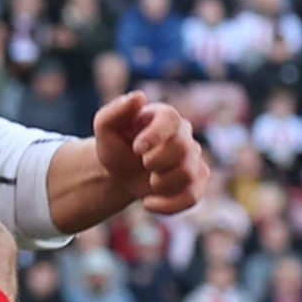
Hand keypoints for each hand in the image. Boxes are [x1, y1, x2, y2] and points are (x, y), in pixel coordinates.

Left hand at [92, 90, 207, 215]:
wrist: (119, 172)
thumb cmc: (115, 145)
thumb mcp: (105, 127)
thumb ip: (116, 110)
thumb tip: (139, 96)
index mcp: (165, 117)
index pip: (171, 120)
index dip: (155, 136)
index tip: (137, 148)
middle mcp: (184, 135)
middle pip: (183, 149)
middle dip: (156, 161)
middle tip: (142, 163)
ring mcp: (193, 159)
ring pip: (188, 174)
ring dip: (160, 183)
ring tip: (149, 180)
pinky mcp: (195, 182)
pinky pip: (193, 197)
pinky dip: (168, 205)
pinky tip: (148, 203)